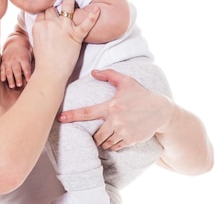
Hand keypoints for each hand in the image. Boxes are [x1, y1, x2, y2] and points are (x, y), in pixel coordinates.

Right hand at [0, 40, 31, 87]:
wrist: (15, 42)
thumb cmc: (25, 51)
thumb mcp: (30, 54)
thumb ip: (32, 63)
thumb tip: (39, 72)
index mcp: (23, 57)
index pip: (26, 67)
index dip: (27, 74)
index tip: (29, 81)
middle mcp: (15, 59)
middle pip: (17, 70)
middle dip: (18, 78)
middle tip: (19, 85)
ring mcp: (8, 60)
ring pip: (9, 71)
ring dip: (10, 79)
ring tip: (12, 86)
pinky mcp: (3, 61)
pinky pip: (2, 69)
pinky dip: (2, 74)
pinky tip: (3, 80)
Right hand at [31, 0, 98, 80]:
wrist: (50, 73)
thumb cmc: (44, 61)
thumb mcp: (36, 41)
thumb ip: (40, 30)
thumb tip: (44, 24)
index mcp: (39, 25)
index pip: (42, 12)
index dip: (46, 14)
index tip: (50, 16)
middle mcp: (50, 23)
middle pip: (53, 8)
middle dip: (56, 9)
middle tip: (60, 12)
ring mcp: (64, 28)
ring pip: (67, 6)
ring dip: (70, 3)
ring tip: (73, 3)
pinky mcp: (76, 35)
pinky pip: (86, 23)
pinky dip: (93, 16)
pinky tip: (97, 9)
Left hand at [57, 68, 172, 150]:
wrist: (160, 111)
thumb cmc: (141, 94)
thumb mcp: (126, 81)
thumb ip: (109, 74)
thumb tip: (93, 72)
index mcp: (111, 106)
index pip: (87, 112)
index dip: (72, 116)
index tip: (60, 119)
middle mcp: (116, 121)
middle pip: (96, 135)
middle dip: (93, 136)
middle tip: (96, 132)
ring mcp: (123, 133)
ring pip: (105, 143)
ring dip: (103, 140)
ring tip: (107, 134)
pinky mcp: (130, 141)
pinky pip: (115, 147)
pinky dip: (113, 144)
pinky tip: (117, 137)